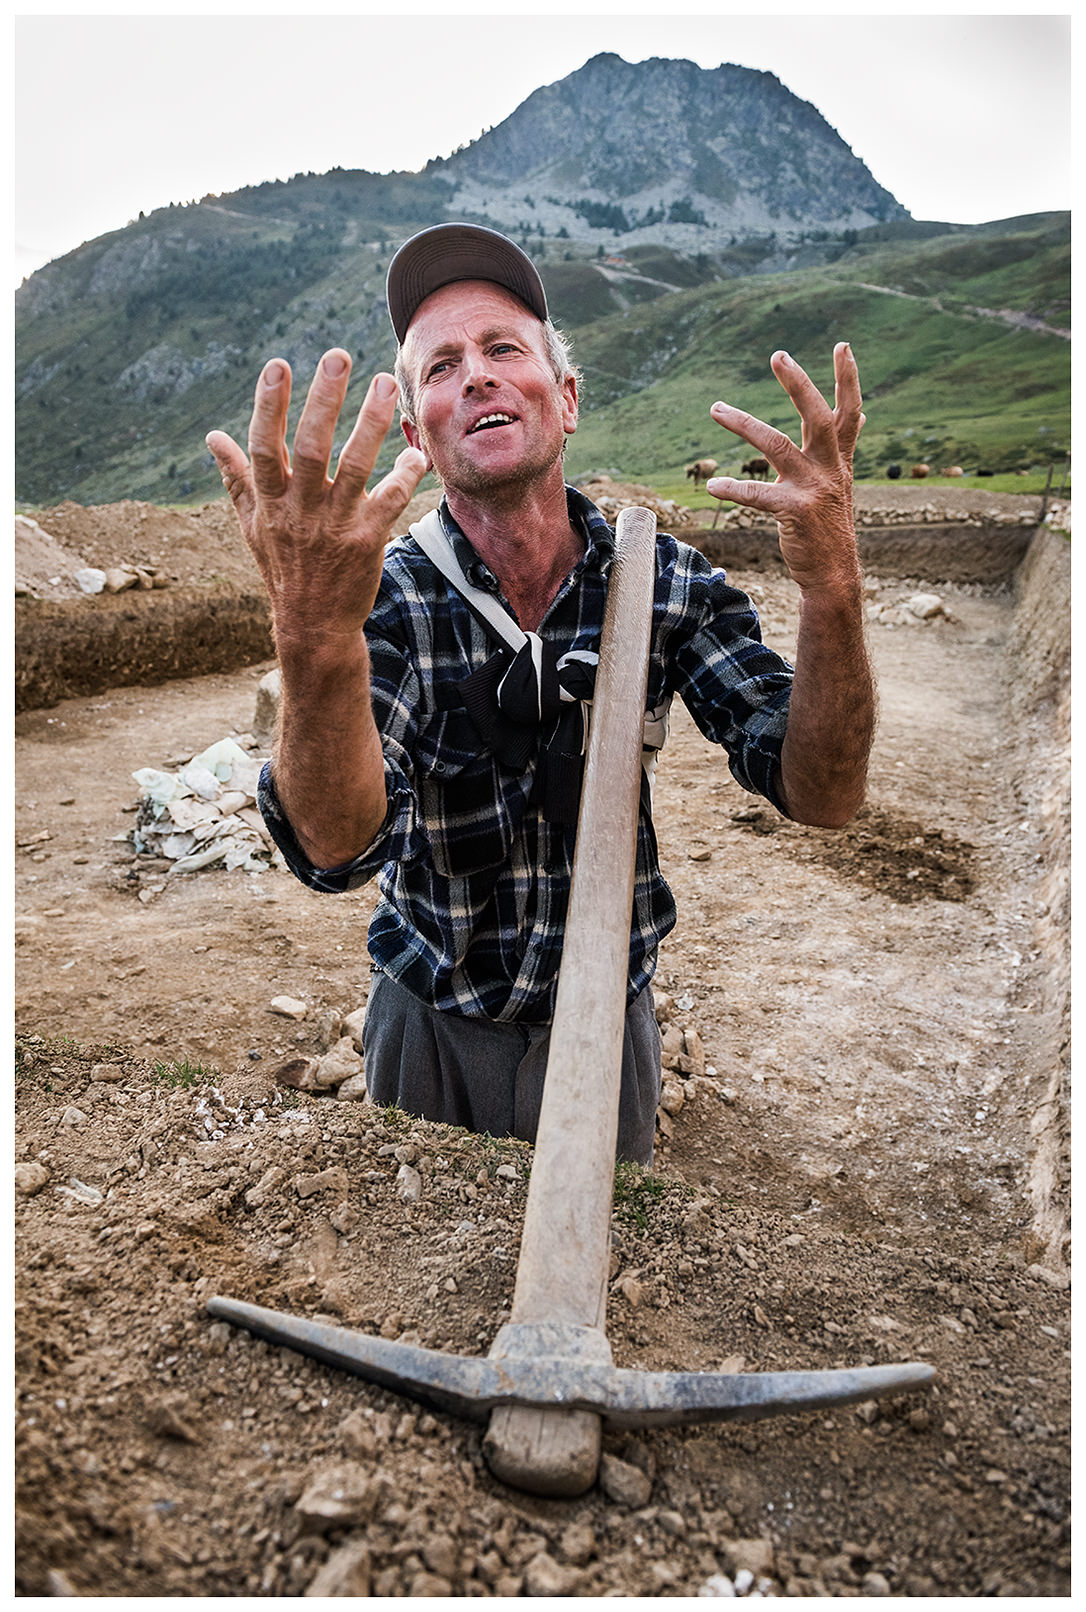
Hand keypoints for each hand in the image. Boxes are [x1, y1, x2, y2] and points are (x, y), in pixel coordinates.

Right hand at [206, 351, 427, 643]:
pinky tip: (415, 452)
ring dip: (370, 423)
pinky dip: (404, 476)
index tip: (277, 365)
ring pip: (354, 466)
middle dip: (324, 400)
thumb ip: (237, 478)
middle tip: (338, 356)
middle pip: (310, 447)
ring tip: (384, 383)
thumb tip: (212, 437)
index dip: (269, 406)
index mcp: (271, 501)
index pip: (265, 446)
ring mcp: (334, 525)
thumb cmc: (284, 568)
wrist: (314, 624)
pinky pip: (389, 500)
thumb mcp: (254, 525)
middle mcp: (300, 510)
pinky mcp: (366, 540)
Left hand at [705, 343, 864, 594]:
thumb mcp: (841, 482)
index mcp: (839, 460)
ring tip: (717, 407)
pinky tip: (714, 486)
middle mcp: (830, 469)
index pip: (848, 412)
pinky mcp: (794, 512)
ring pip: (776, 446)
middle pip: (816, 417)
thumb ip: (843, 448)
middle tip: (778, 355)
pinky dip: (734, 489)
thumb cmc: (829, 525)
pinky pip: (758, 495)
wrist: (833, 573)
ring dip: (744, 424)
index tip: (843, 346)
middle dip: (798, 384)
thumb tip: (861, 416)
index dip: (848, 379)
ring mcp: (813, 489)